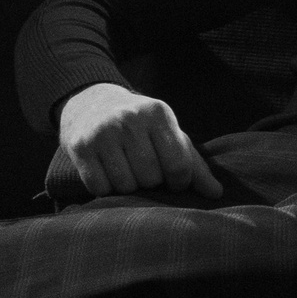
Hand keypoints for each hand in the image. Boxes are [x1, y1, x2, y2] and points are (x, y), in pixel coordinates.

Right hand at [57, 83, 224, 199]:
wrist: (91, 103)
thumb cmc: (140, 126)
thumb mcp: (168, 134)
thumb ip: (193, 164)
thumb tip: (216, 193)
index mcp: (158, 113)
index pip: (179, 166)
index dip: (179, 182)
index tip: (172, 179)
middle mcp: (129, 119)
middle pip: (151, 178)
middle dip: (151, 181)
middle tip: (143, 168)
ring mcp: (102, 132)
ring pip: (125, 186)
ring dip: (128, 187)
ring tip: (126, 169)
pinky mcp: (80, 146)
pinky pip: (100, 188)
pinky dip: (105, 188)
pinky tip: (106, 171)